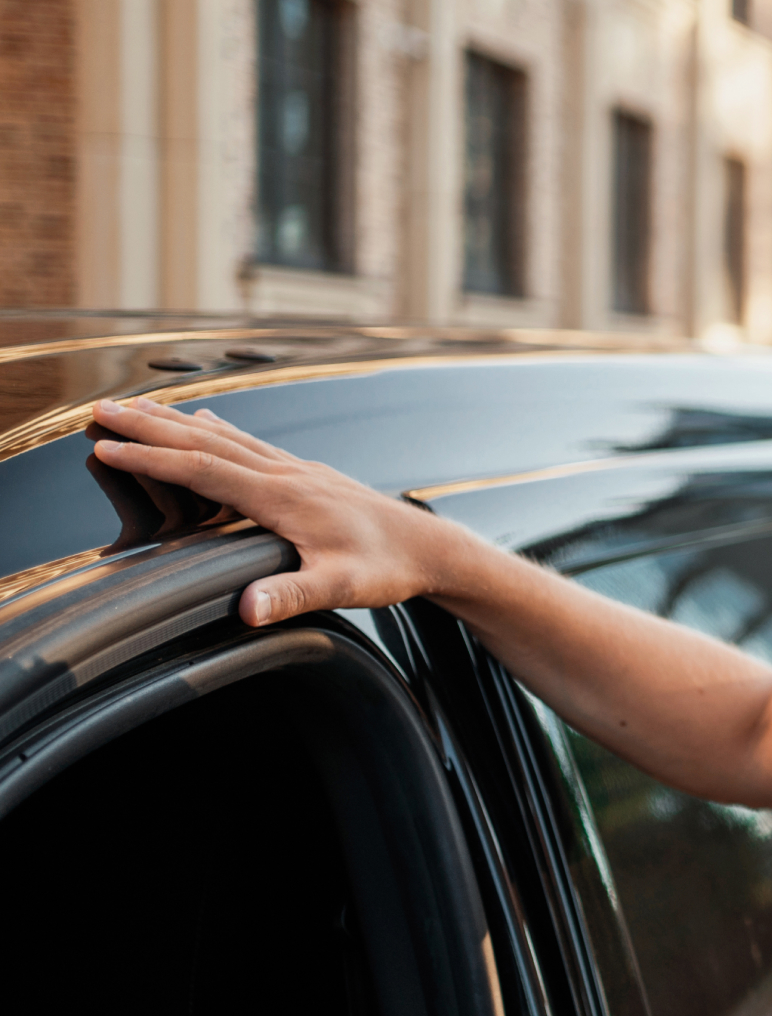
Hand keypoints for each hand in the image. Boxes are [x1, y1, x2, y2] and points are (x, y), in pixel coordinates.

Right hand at [88, 397, 457, 625]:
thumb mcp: (342, 587)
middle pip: (205, 440)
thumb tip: (246, 609)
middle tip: (97, 409)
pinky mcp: (305, 476)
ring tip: (134, 406)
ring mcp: (296, 470)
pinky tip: (206, 421)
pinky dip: (215, 429)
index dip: (152, 458)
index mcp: (284, 496)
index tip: (105, 447)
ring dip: (176, 420)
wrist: (430, 547)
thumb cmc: (388, 568)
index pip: (204, 469)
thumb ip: (293, 595)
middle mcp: (286, 473)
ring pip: (225, 436)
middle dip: (149, 425)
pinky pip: (249, 444)